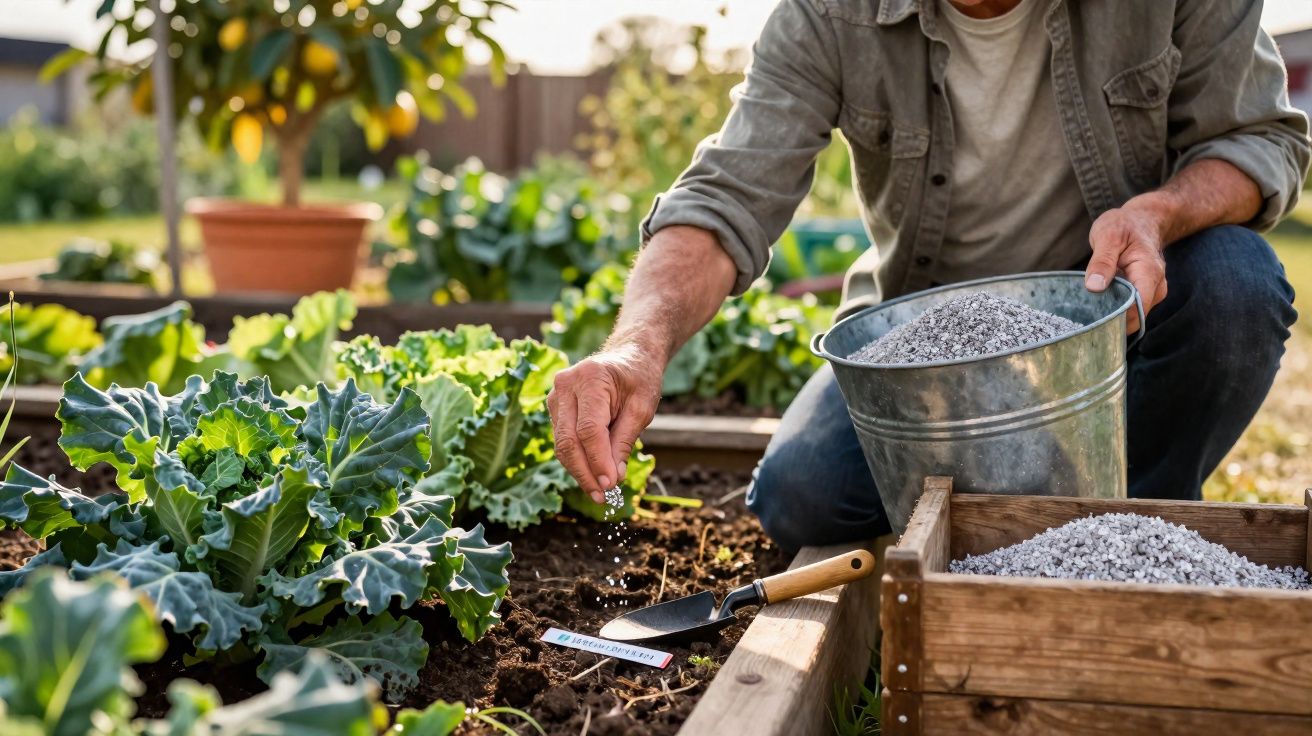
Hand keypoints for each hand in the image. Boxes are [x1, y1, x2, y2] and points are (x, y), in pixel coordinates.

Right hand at [548, 342, 663, 502]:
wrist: (628, 356)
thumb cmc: (639, 378)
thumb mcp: (642, 407)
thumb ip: (624, 441)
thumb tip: (612, 477)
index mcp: (591, 378)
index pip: (589, 429)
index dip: (598, 460)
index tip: (611, 485)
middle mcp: (566, 385)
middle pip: (569, 439)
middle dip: (585, 472)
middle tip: (603, 497)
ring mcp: (556, 395)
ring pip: (562, 443)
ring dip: (580, 470)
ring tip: (599, 492)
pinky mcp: (555, 407)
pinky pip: (562, 439)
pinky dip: (577, 459)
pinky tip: (592, 475)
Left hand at [1084, 194, 1174, 333]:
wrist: (1141, 220)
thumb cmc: (1124, 225)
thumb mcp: (1108, 236)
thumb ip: (1101, 262)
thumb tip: (1094, 287)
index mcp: (1149, 272)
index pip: (1138, 307)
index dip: (1118, 319)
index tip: (1094, 323)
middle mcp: (1156, 286)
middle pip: (1136, 317)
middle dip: (1112, 322)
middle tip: (1084, 322)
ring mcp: (1152, 292)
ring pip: (1133, 317)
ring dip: (1112, 317)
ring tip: (1089, 313)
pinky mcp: (1144, 294)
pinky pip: (1130, 310)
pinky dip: (1114, 311)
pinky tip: (1098, 307)